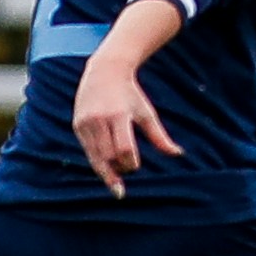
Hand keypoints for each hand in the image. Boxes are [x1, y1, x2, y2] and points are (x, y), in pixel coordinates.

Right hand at [71, 54, 180, 196]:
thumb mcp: (147, 113)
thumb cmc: (131, 95)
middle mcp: (99, 119)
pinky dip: (96, 162)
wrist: (105, 72)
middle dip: (117, 170)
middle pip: (108, 156)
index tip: (135, 167)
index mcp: (119, 115)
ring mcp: (86, 122)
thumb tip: (178, 154)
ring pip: (94, 157)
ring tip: (115, 183)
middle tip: (126, 175)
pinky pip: (87, 150)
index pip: (124, 149)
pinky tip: (105, 170)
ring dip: (105, 172)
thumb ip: (160, 136)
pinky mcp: (77, 125)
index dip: (130, 163)